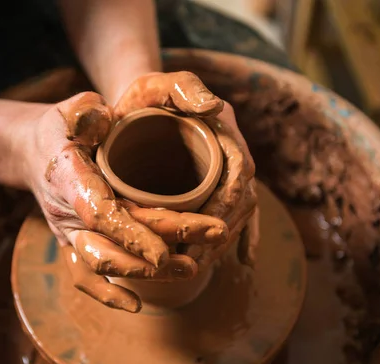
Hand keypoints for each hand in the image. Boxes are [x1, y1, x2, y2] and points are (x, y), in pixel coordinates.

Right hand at [11, 91, 229, 311]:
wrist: (36, 152)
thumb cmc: (60, 129)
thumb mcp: (70, 109)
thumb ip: (84, 110)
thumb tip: (103, 114)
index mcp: (68, 180)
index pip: (100, 213)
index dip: (131, 234)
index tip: (164, 251)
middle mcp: (66, 214)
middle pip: (110, 244)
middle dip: (159, 251)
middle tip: (211, 237)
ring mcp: (70, 233)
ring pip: (103, 264)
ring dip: (145, 273)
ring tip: (193, 265)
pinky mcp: (76, 243)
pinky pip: (85, 277)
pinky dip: (108, 295)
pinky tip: (136, 305)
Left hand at [115, 72, 258, 267]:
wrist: (137, 106)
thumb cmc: (144, 96)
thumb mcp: (157, 85)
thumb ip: (184, 88)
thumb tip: (214, 106)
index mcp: (224, 130)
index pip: (238, 170)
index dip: (228, 201)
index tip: (208, 227)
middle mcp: (230, 152)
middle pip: (241, 197)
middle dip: (222, 230)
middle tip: (195, 257)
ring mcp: (224, 171)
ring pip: (238, 211)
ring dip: (222, 240)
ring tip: (197, 263)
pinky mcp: (215, 186)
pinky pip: (236, 214)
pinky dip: (242, 238)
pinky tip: (242, 261)